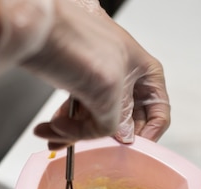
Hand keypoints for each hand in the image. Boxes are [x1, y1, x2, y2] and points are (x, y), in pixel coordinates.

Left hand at [24, 0, 169, 146]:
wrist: (42, 23)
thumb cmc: (80, 38)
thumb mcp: (109, 88)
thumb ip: (118, 119)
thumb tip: (122, 137)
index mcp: (146, 74)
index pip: (158, 115)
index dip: (145, 137)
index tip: (126, 152)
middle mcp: (127, 80)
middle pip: (122, 123)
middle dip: (100, 139)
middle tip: (83, 147)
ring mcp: (102, 83)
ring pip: (95, 121)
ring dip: (74, 133)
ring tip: (53, 135)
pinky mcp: (79, 85)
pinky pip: (76, 114)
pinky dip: (64, 125)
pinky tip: (49, 129)